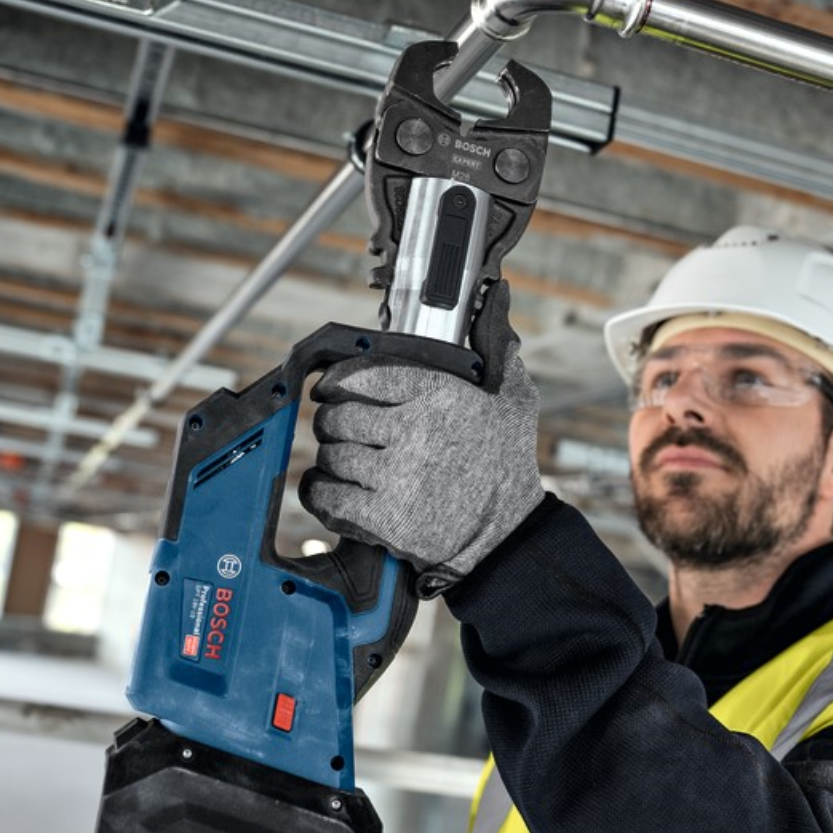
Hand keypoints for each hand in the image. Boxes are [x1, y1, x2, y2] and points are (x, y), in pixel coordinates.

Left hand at [300, 285, 542, 595]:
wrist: (508, 534)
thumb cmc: (507, 463)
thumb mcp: (514, 397)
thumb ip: (497, 346)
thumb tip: (496, 298)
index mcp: (441, 396)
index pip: (365, 374)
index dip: (336, 379)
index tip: (327, 387)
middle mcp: (416, 433)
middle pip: (340, 416)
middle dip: (331, 420)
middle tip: (336, 426)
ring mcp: (398, 478)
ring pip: (332, 455)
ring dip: (329, 456)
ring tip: (340, 458)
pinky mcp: (385, 519)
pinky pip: (328, 496)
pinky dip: (318, 491)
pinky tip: (327, 486)